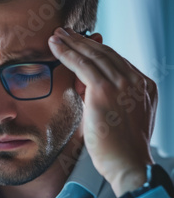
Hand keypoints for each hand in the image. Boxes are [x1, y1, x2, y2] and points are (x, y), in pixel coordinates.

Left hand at [48, 27, 157, 196]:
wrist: (127, 164)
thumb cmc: (119, 149)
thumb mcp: (119, 118)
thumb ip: (106, 99)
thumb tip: (83, 87)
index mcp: (144, 86)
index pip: (116, 62)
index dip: (94, 51)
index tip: (79, 45)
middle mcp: (136, 81)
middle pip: (105, 53)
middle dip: (82, 41)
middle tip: (64, 32)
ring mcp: (122, 84)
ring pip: (92, 55)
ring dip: (71, 43)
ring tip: (56, 35)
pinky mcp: (104, 90)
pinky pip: (82, 65)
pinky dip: (66, 53)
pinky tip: (54, 47)